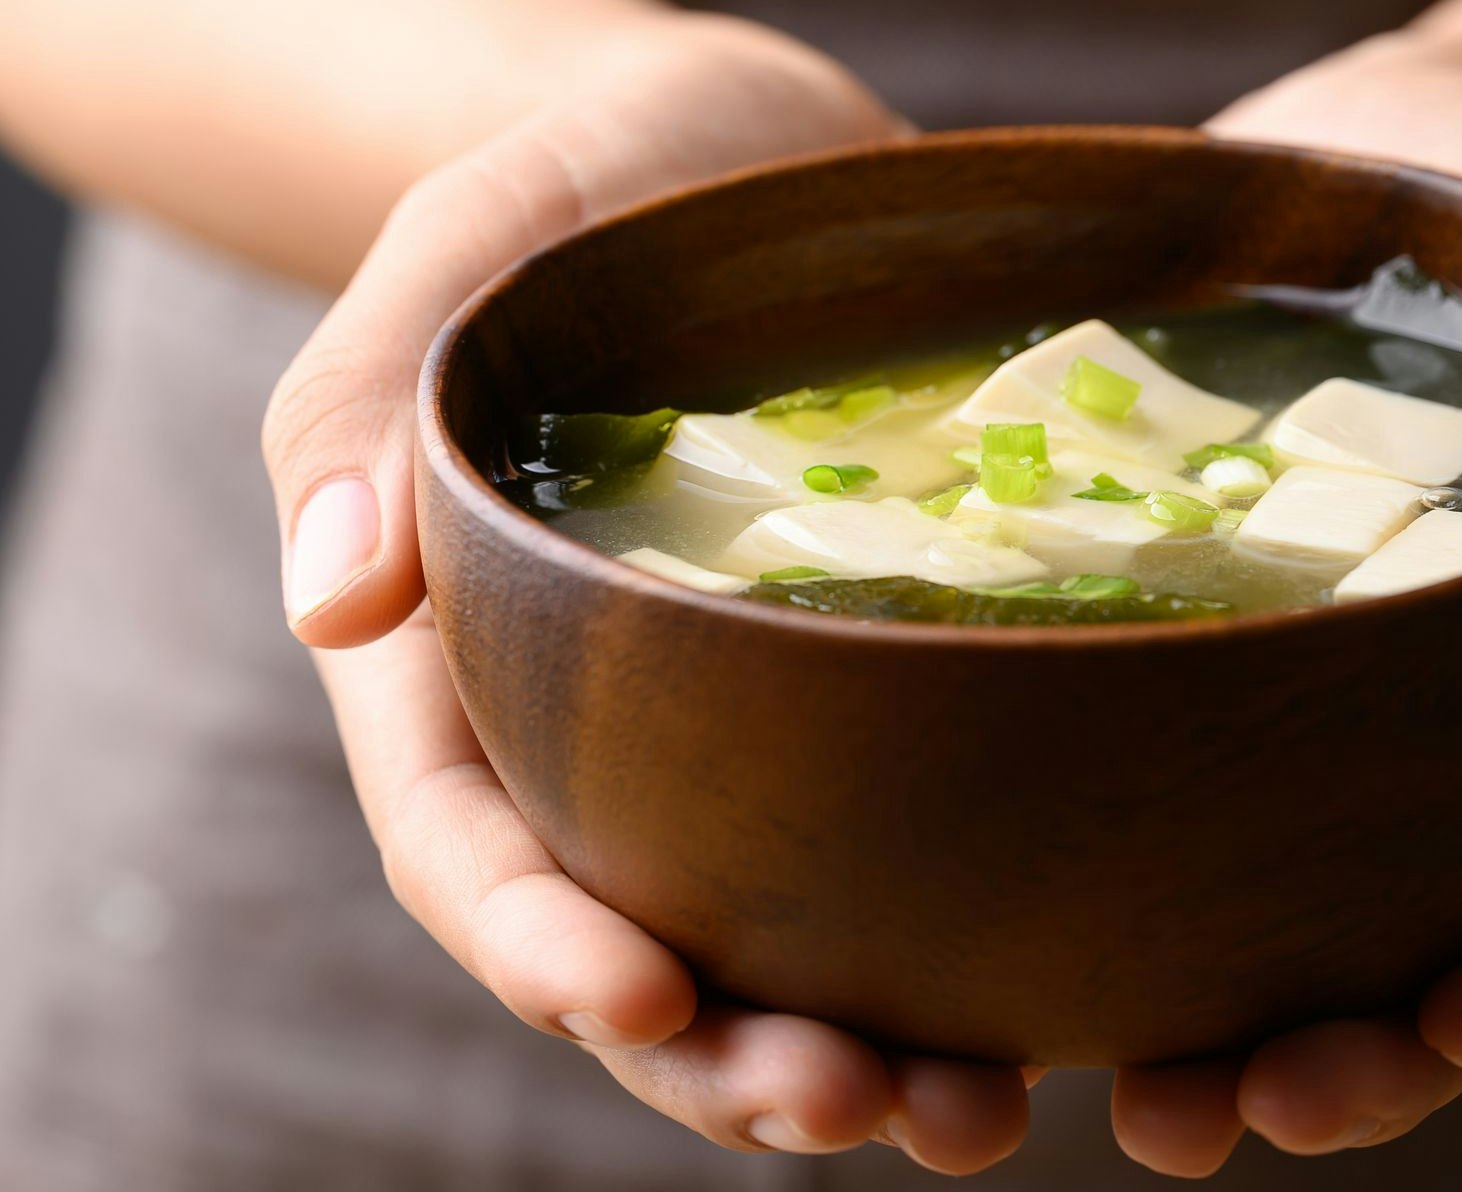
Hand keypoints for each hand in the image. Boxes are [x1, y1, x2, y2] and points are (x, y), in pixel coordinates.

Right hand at [262, 14, 1033, 1174]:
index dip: (538, 938)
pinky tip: (1048, 1023)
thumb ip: (368, 405)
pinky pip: (886, 863)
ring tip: (970, 1119)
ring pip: (765, 946)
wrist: (749, 159)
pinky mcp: (858, 712)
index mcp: (465, 656)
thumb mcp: (470, 239)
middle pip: (626, 942)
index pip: (469, 837)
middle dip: (719, 1054)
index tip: (640, 994)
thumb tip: (328, 599)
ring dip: (850, 1054)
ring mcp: (728, 739)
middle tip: (849, 1109)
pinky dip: (948, 959)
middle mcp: (595, 735)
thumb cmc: (594, 189)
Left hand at [1108, 41, 1461, 1175]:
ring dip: (1235, 1049)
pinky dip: (1126, 926)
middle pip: (1445, 963)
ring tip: (1148, 1112)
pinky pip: (1175, 831)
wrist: (1398, 165)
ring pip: (1303, 942)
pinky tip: (1042, 991)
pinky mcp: (1211, 692)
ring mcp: (1336, 742)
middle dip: (1374, 1064)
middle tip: (1264, 1109)